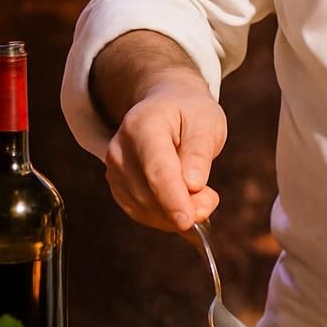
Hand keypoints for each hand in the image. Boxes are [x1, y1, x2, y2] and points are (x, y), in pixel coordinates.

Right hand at [104, 70, 226, 232]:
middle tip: (211, 201)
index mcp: (144, 124)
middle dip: (182, 207)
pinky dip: (165, 216)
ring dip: (175, 214)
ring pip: (143, 208)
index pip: (157, 169)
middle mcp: (120, 148)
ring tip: (202, 197)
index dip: (173, 198)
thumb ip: (200, 154)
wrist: (166, 106)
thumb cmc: (190, 113)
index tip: (188, 220)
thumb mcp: (207, 123)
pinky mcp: (118, 186)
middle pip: (148, 193)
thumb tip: (193, 186)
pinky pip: (141, 212)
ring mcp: (114, 169)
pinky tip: (184, 204)